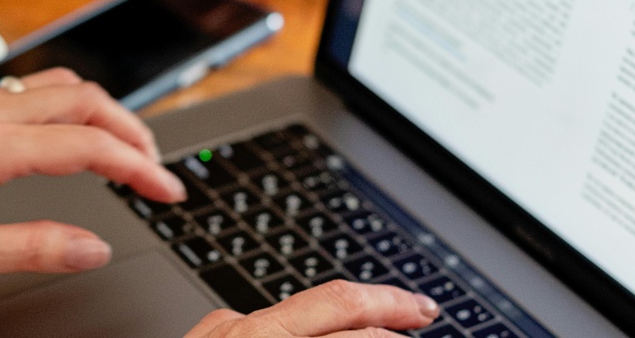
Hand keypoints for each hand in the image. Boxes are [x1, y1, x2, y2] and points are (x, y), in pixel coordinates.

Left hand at [0, 68, 185, 284]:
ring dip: (100, 112)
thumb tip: (91, 246)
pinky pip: (27, 93)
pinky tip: (63, 137)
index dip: (139, 168)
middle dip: (131, 129)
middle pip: (84, 99)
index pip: (89, 146)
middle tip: (154, 168)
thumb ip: (30, 246)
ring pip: (57, 87)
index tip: (167, 191)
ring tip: (121, 148)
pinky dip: (66, 109)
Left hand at [186, 280, 440, 336]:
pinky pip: (268, 322)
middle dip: (385, 304)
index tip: (426, 328)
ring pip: (299, 308)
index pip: (348, 324)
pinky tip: (325, 335)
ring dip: (347, 316)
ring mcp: (221, 328)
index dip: (394, 321)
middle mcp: (242, 331)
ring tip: (386, 325)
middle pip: (332, 301)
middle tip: (424, 312)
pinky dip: (305, 329)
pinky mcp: (208, 333)